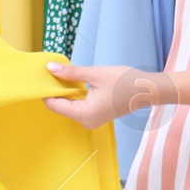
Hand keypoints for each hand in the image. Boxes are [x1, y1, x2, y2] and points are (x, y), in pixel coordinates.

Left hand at [42, 62, 170, 128]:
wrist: (147, 90)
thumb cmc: (124, 81)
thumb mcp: (95, 74)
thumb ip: (71, 73)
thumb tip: (50, 68)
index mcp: (84, 114)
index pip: (54, 105)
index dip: (46, 90)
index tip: (43, 75)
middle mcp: (85, 122)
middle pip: (60, 106)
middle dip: (55, 90)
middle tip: (53, 71)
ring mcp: (91, 121)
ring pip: (69, 106)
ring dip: (65, 92)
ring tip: (65, 75)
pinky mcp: (95, 117)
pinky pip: (77, 107)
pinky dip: (74, 95)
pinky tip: (75, 82)